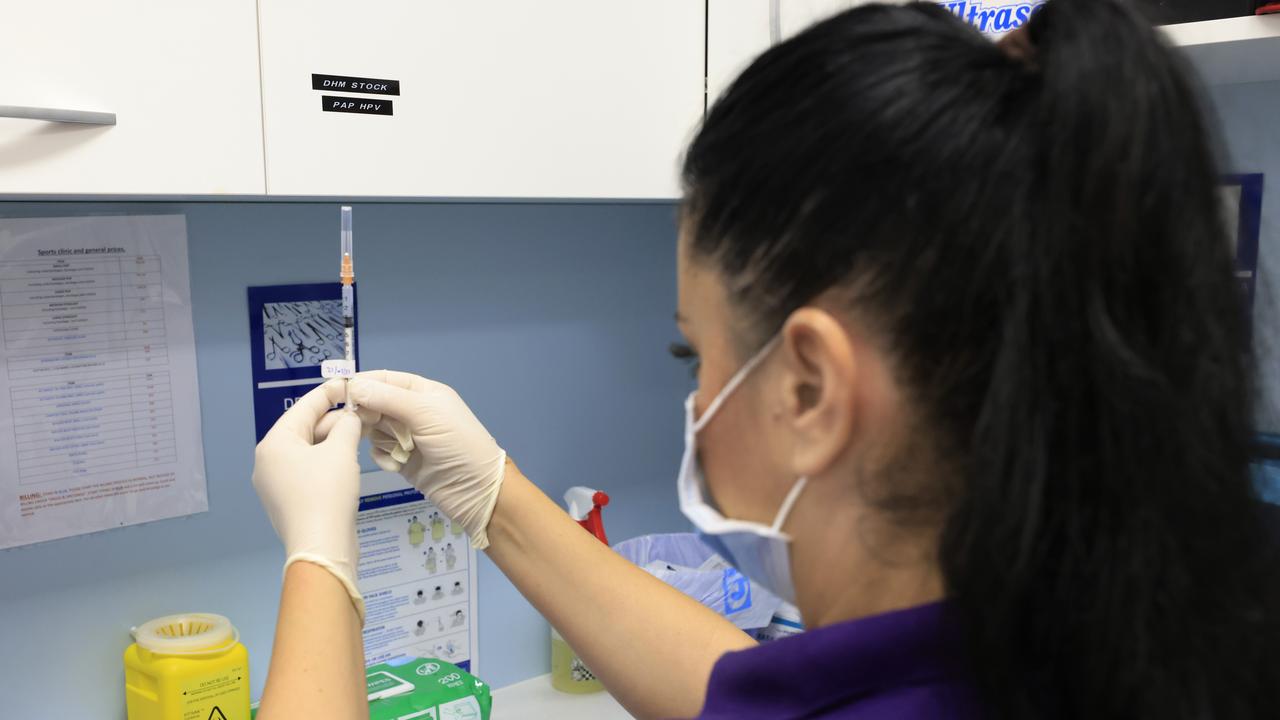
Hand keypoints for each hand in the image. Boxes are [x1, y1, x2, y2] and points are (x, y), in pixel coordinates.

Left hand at [253, 380, 365, 621]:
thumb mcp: (342, 451)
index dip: (328, 393)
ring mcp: (275, 484)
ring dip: (333, 442)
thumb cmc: (327, 493)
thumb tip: (350, 417)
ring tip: (359, 435)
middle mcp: (268, 461)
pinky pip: (309, 472)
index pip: (303, 408)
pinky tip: (348, 462)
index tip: (349, 383)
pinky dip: (328, 462)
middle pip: (304, 430)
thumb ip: (347, 425)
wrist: (321, 547)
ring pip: (308, 452)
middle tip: (362, 413)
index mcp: (274, 444)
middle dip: (333, 421)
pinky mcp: (289, 502)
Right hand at [341, 370, 506, 549]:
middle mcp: (413, 411)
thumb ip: (388, 399)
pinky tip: (397, 464)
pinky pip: (379, 452)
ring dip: (377, 439)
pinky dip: (383, 457)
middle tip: (357, 425)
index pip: (385, 379)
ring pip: (373, 429)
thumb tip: (354, 386)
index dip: (362, 383)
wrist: (476, 489)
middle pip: (375, 404)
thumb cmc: (458, 443)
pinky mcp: (402, 460)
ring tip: (391, 448)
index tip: (337, 392)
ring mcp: (406, 436)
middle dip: (366, 414)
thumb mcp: (426, 414)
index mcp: (422, 392)